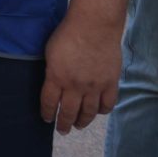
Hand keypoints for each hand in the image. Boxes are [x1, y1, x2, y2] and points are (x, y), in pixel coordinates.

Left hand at [41, 9, 123, 133]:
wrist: (94, 26)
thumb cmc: (67, 34)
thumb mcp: (50, 53)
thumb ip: (52, 72)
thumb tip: (53, 85)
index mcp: (56, 77)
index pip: (49, 103)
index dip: (47, 113)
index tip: (47, 119)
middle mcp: (75, 86)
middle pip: (68, 112)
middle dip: (64, 124)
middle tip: (62, 130)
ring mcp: (94, 86)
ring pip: (88, 113)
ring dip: (83, 121)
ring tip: (78, 125)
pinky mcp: (110, 83)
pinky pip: (107, 105)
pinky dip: (102, 111)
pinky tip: (97, 112)